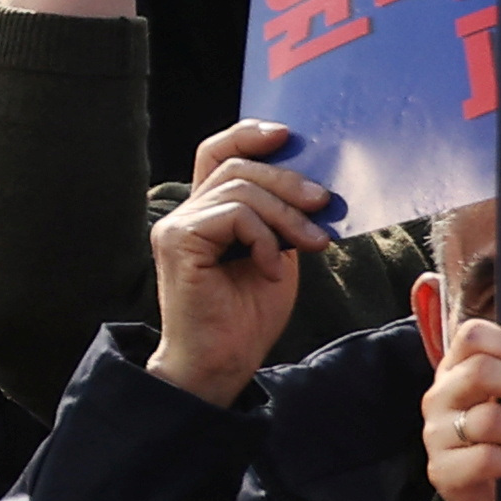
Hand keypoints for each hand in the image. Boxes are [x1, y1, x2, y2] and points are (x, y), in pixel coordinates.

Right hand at [144, 120, 332, 408]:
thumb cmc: (245, 318)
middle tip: (324, 203)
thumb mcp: (275, 256)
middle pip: (236, 166)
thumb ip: (279, 220)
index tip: (288, 135)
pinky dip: (264, 238)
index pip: (217, 153)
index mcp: (204, 213)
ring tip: (312, 243)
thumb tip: (311, 187)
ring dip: (286, 214)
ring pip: (240, 190)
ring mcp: (176, 225)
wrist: (219, 365)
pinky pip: (233, 215)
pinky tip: (271, 269)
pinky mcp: (178, 241)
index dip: (249, 135)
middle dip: (288, 181)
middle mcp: (183, 213)